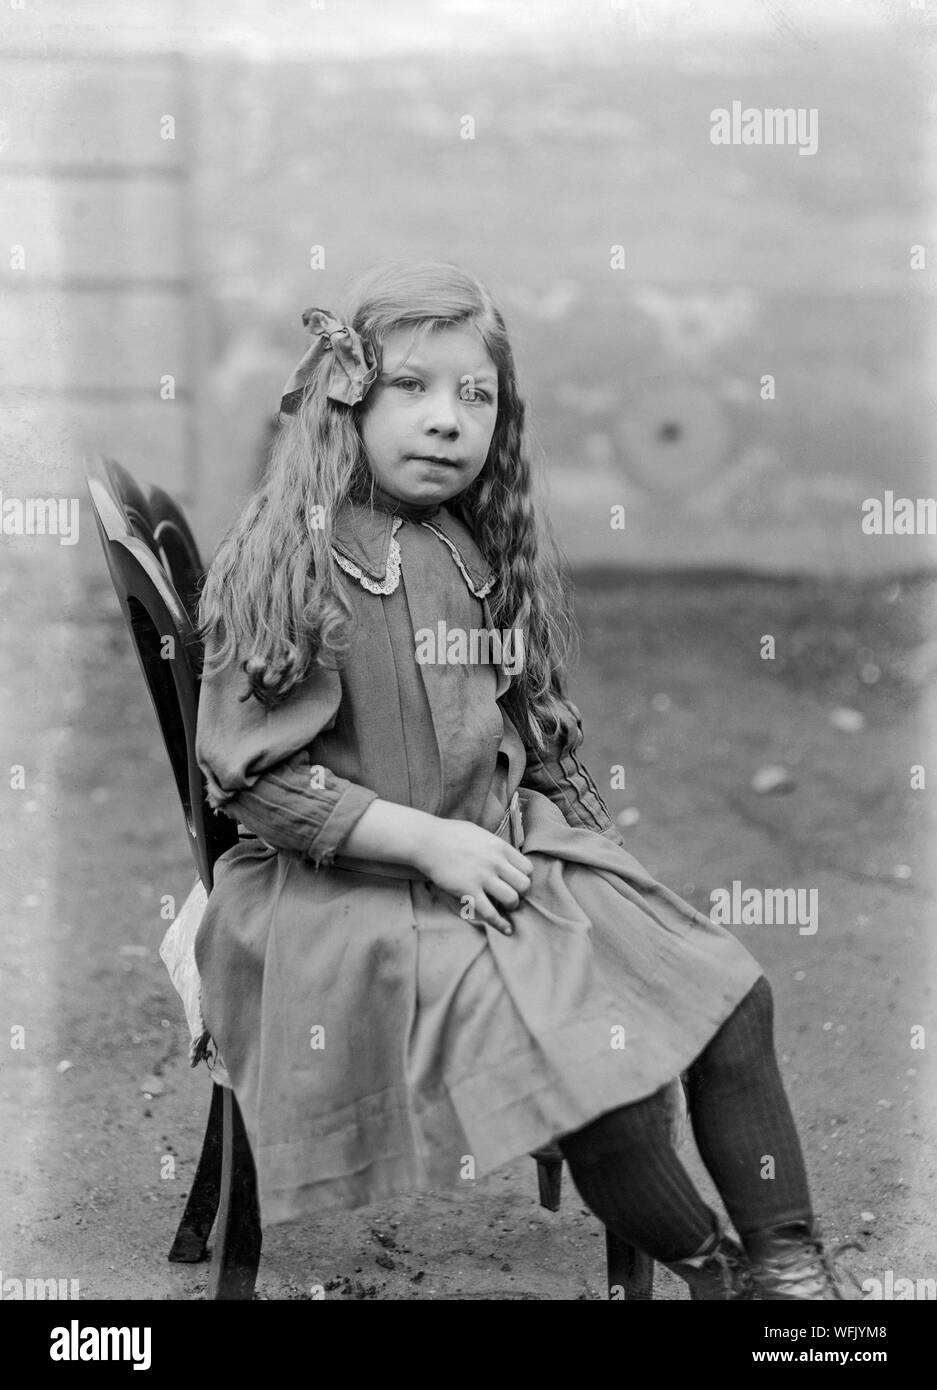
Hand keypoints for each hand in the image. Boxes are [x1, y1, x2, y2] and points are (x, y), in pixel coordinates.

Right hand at [415, 818, 532, 933]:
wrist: (426, 841)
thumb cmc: (450, 835)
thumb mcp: (479, 833)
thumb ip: (494, 846)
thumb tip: (505, 856)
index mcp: (500, 847)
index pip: (527, 867)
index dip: (524, 877)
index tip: (516, 882)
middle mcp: (496, 862)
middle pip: (524, 885)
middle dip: (521, 893)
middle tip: (512, 894)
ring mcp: (482, 877)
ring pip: (512, 899)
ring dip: (511, 906)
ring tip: (505, 906)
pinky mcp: (468, 891)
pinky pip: (491, 912)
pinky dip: (501, 924)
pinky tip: (506, 929)